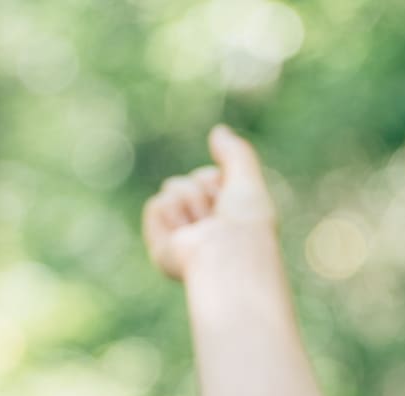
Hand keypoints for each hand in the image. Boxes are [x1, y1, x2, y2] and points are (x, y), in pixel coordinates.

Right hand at [142, 124, 279, 282]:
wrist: (231, 256)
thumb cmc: (247, 225)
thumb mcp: (247, 179)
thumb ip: (235, 153)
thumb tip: (218, 132)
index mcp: (224, 218)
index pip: (208, 177)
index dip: (218, 182)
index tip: (232, 205)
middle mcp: (202, 229)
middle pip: (188, 181)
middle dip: (202, 191)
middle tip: (218, 219)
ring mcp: (181, 237)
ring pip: (172, 189)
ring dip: (191, 203)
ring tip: (204, 230)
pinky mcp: (160, 246)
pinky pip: (157, 204)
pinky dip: (172, 214)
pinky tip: (186, 236)